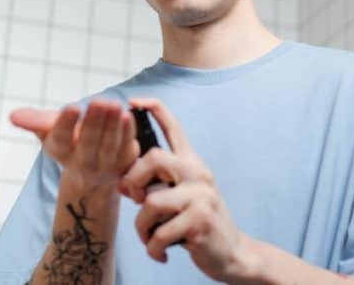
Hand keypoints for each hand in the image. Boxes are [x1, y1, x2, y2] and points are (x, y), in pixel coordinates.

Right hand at [10, 98, 139, 189]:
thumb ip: (34, 121)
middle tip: (100, 101)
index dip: (66, 124)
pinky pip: (126, 147)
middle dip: (94, 123)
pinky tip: (128, 116)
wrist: (93, 169)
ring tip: (115, 105)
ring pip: (109, 147)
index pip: (61, 139)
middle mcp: (82, 163)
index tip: (72, 107)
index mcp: (60, 151)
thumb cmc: (69, 139)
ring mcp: (105, 166)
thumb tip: (13, 116)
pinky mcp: (125, 164)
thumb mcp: (50, 129)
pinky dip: (127, 133)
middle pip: (87, 144)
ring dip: (113, 126)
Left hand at [118, 98, 253, 281]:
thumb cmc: (196, 223)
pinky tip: (160, 253)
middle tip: (135, 201)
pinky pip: (159, 233)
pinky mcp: (200, 222)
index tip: (132, 101)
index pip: (174, 127)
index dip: (153, 110)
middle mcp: (199, 173)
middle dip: (133, 180)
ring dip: (142, 227)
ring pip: (151, 202)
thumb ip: (155, 184)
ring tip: (150, 238)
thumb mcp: (179, 197)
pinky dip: (153, 248)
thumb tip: (121, 182)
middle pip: (153, 158)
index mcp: (192, 163)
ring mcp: (201, 197)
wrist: (232, 253)